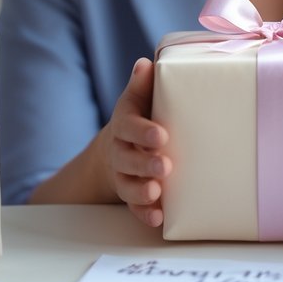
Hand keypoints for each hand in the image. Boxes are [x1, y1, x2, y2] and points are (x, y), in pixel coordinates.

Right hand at [98, 57, 171, 226]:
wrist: (118, 148)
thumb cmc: (139, 117)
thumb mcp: (138, 99)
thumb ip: (142, 85)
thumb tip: (146, 63)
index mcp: (124, 124)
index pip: (128, 126)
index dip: (143, 132)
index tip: (161, 135)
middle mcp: (120, 150)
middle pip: (126, 159)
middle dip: (144, 164)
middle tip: (165, 166)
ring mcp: (124, 174)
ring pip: (128, 185)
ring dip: (142, 191)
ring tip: (158, 193)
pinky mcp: (130, 195)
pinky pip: (133, 207)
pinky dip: (144, 213)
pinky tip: (158, 218)